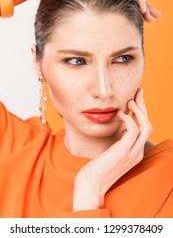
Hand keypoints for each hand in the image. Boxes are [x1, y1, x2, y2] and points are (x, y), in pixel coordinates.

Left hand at [73, 88, 152, 210]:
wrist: (90, 185)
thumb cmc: (97, 168)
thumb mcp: (112, 152)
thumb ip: (120, 141)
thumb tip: (123, 128)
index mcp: (135, 152)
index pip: (144, 128)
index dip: (142, 112)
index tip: (136, 99)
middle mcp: (137, 152)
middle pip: (148, 125)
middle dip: (144, 106)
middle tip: (138, 92)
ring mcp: (132, 153)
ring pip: (145, 126)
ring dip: (139, 110)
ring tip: (130, 100)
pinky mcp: (123, 152)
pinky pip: (132, 130)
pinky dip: (128, 119)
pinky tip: (120, 114)